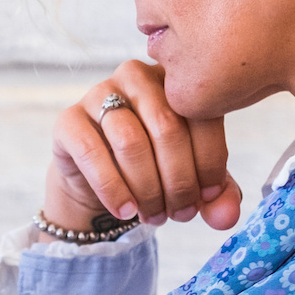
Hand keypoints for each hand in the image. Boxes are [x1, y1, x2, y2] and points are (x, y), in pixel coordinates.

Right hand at [44, 60, 242, 234]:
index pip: (203, 113)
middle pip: (167, 128)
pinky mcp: (69, 120)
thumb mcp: (194, 178)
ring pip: (130, 142)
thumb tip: (226, 217)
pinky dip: (112, 189)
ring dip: (147, 189)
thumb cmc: (155, 169)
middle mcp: (138, 77)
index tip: (209, 197)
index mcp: (177, 80)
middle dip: (179, 181)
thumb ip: (217, 193)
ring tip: (155, 217)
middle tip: (182, 214)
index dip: (210, 161)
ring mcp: (99, 93)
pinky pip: (91, 152)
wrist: (100, 182)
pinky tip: (125, 211)